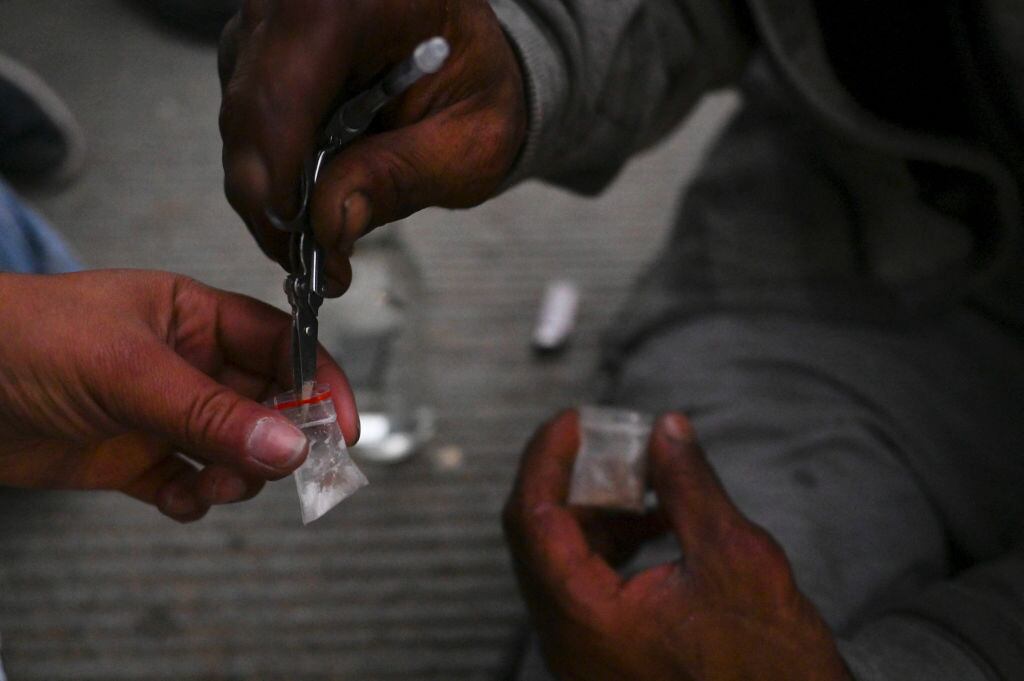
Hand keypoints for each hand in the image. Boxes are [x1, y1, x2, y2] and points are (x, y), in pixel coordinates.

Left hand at [0, 270, 357, 521]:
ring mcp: (162, 412)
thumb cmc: (20, 339)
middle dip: (278, 441)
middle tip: (274, 471)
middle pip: (268, 404)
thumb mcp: (128, 371)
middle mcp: (188, 363)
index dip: (320, 381)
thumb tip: (291, 446)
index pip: (282, 345)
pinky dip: (193, 499)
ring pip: (235, 450)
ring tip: (208, 486)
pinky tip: (174, 497)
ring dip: (236, 476)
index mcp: (196, 317)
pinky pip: (189, 482)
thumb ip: (211, 413)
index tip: (341, 429)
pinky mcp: (133, 456)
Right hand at [218, 0, 526, 292]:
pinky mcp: (252, 51)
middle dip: (274, 203)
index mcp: (351, 2)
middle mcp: (292, 0)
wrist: (466, 55)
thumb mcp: (468, 143)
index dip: (281, 180)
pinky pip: (244, 125)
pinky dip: (274, 171)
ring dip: (274, 192)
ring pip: (239, 127)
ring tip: (325, 232)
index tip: (303, 247)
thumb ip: (399, 180)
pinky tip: (316, 192)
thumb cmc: (477, 86)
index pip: (283, 93)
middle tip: (315, 264)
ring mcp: (264, 24)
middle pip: (248, 115)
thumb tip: (327, 226)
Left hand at [503, 411, 851, 680]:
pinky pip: (587, 583)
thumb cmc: (769, 670)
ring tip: (645, 475)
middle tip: (613, 439)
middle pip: (539, 535)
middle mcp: (567, 639)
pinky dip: (612, 543)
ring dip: (596, 508)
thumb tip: (666, 429)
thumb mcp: (736, 560)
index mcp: (584, 617)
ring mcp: (584, 650)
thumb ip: (689, 486)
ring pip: (562, 557)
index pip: (532, 517)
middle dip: (574, 477)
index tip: (575, 419)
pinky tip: (656, 519)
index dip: (547, 457)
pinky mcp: (606, 653)